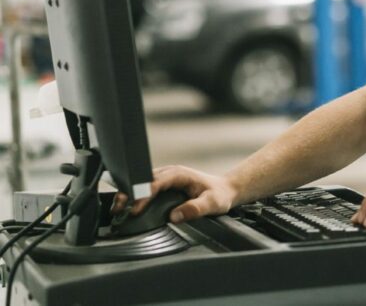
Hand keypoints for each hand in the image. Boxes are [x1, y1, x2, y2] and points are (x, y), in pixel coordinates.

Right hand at [111, 165, 239, 223]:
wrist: (225, 190)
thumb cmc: (219, 195)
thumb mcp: (212, 203)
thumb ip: (195, 209)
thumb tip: (175, 216)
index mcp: (179, 174)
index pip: (155, 183)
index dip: (143, 195)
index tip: (134, 209)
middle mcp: (170, 173)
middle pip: (143, 180)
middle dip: (129, 193)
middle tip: (117, 209)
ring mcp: (165, 178)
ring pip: (141, 183)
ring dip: (129, 194)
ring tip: (116, 210)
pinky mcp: (163, 185)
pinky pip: (145, 188)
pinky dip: (134, 196)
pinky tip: (126, 208)